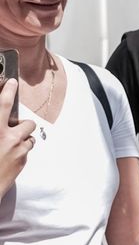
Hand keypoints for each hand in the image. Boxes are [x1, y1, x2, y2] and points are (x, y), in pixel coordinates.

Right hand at [0, 79, 35, 194]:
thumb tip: (2, 122)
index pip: (2, 104)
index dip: (8, 90)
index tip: (12, 82)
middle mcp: (7, 137)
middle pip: (27, 123)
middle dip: (24, 123)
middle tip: (16, 126)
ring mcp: (17, 150)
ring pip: (29, 138)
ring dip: (22, 139)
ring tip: (10, 145)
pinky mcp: (22, 162)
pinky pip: (26, 152)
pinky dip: (20, 152)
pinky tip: (8, 157)